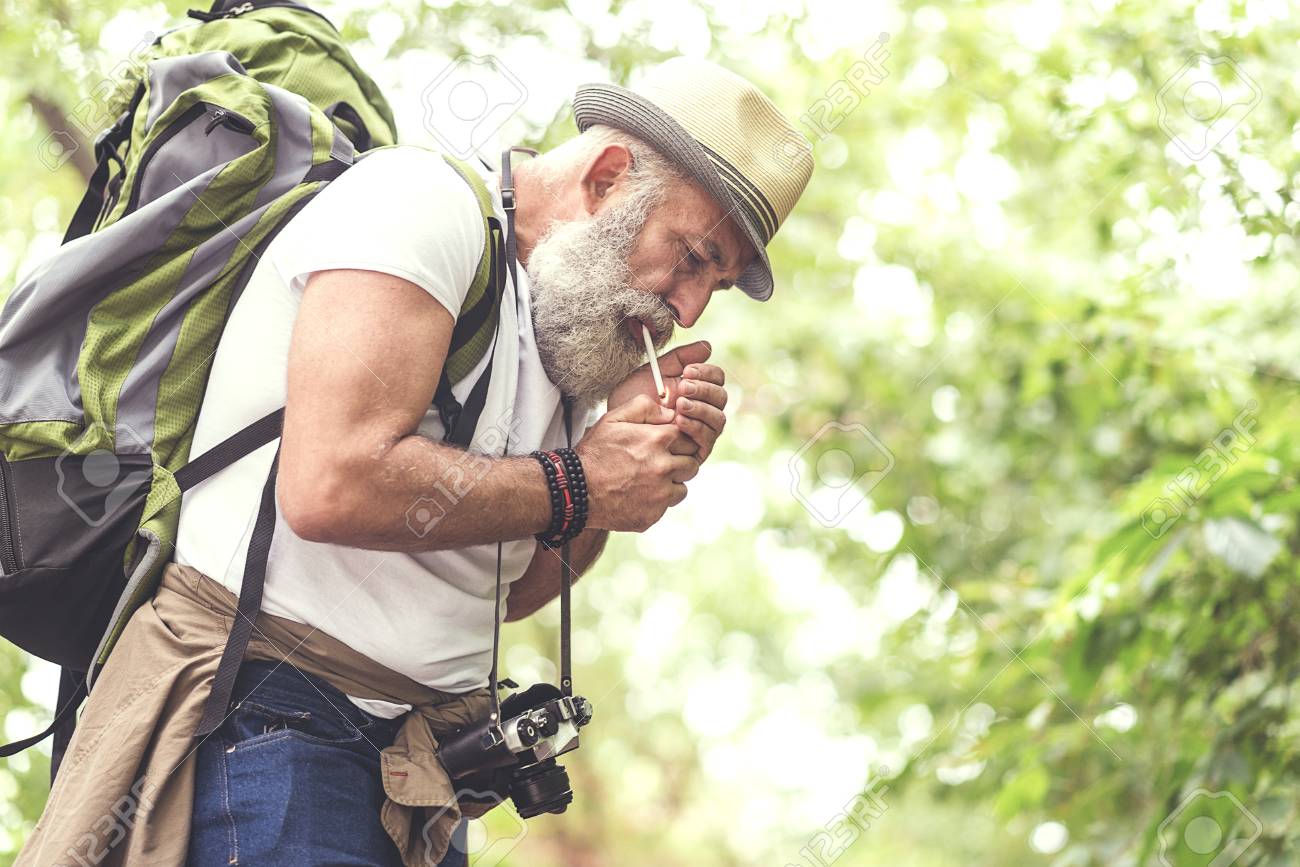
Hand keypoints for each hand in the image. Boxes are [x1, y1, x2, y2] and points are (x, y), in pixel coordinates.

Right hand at [575, 394, 700, 532]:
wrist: (576, 490)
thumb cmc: (594, 453)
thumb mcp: (613, 419)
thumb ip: (644, 407)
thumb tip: (669, 412)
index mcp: (658, 440)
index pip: (689, 438)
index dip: (678, 441)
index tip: (667, 445)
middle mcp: (664, 466)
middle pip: (692, 463)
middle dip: (679, 461)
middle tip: (658, 463)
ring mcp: (660, 493)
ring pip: (683, 486)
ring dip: (672, 482)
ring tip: (649, 479)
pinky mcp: (654, 514)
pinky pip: (667, 506)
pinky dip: (658, 501)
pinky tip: (638, 494)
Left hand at [607, 340, 727, 461]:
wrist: (617, 426)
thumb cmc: (634, 399)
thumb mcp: (654, 372)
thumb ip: (679, 358)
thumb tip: (706, 346)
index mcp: (697, 389)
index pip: (716, 377)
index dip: (706, 373)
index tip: (687, 371)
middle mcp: (703, 409)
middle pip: (721, 397)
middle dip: (703, 390)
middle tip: (683, 387)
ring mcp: (702, 429)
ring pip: (718, 418)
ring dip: (701, 408)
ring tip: (679, 405)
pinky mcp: (697, 449)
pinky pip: (708, 438)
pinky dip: (695, 427)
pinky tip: (678, 421)